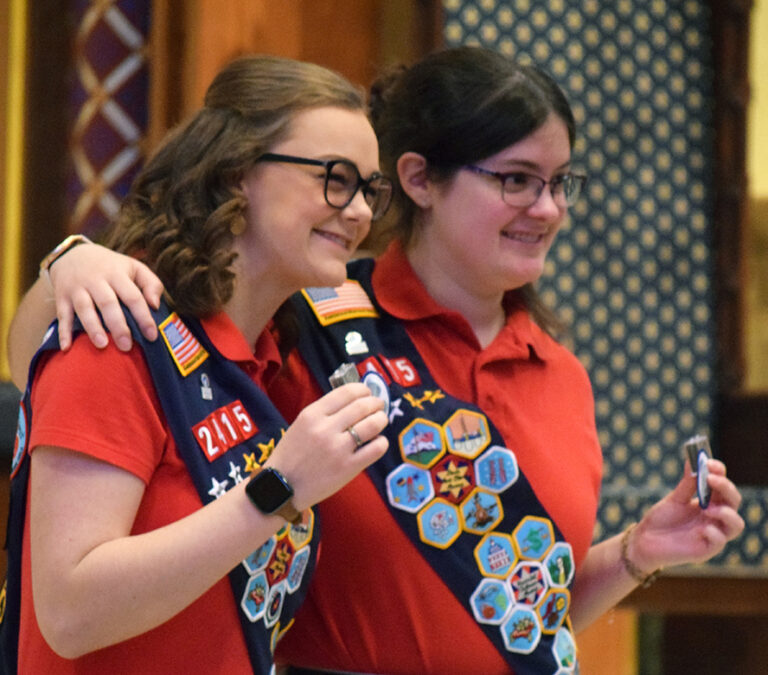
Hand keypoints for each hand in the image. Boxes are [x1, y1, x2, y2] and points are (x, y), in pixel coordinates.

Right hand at [48, 243, 163, 350]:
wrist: (72, 253)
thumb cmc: (112, 267)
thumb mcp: (134, 267)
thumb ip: (152, 284)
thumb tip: (156, 305)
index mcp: (117, 274)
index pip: (133, 296)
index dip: (143, 317)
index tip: (152, 336)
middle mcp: (96, 280)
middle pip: (108, 303)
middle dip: (118, 326)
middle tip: (127, 346)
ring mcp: (77, 288)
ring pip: (84, 308)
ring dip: (92, 327)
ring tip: (102, 345)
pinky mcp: (61, 297)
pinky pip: (62, 315)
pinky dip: (63, 332)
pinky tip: (67, 348)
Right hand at [264, 382, 388, 509]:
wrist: (280, 488)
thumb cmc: (291, 456)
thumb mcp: (301, 425)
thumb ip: (324, 413)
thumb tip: (353, 401)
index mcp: (312, 414)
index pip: (346, 392)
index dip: (362, 389)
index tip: (367, 392)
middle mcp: (325, 429)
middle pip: (362, 406)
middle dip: (375, 403)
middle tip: (379, 405)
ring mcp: (337, 448)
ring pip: (372, 424)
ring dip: (381, 419)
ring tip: (381, 420)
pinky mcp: (347, 468)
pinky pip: (375, 449)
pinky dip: (381, 442)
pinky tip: (378, 442)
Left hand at [628, 459, 744, 573]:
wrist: (645, 540)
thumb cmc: (661, 519)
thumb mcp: (675, 499)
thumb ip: (687, 484)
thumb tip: (693, 460)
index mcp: (710, 503)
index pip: (724, 486)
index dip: (720, 473)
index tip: (709, 463)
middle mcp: (715, 518)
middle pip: (734, 502)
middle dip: (726, 488)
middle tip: (710, 479)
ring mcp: (713, 534)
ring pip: (737, 524)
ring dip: (726, 512)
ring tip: (706, 508)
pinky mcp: (706, 550)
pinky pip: (720, 542)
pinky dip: (714, 533)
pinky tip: (702, 529)